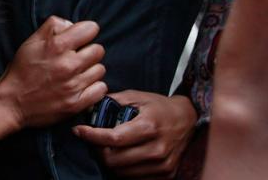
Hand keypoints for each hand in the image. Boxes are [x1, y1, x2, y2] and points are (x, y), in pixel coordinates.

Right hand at [0, 16, 106, 128]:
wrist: (12, 102)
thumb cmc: (21, 70)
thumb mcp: (31, 41)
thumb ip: (53, 26)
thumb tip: (72, 25)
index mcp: (56, 46)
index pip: (91, 29)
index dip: (85, 32)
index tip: (79, 39)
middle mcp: (68, 64)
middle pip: (99, 50)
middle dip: (88, 51)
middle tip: (76, 58)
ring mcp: (73, 85)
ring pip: (100, 69)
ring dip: (90, 70)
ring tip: (77, 73)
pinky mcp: (76, 103)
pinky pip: (101, 89)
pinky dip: (93, 87)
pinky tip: (81, 86)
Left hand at [73, 92, 196, 178]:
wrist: (188, 119)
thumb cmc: (159, 106)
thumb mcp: (137, 96)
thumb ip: (113, 101)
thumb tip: (88, 106)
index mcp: (149, 127)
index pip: (114, 139)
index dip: (92, 136)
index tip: (79, 131)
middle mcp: (157, 148)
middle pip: (114, 160)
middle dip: (97, 150)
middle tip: (92, 141)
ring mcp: (163, 165)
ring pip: (121, 173)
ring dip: (108, 162)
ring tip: (105, 148)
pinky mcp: (166, 174)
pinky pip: (135, 179)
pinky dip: (122, 170)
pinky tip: (120, 157)